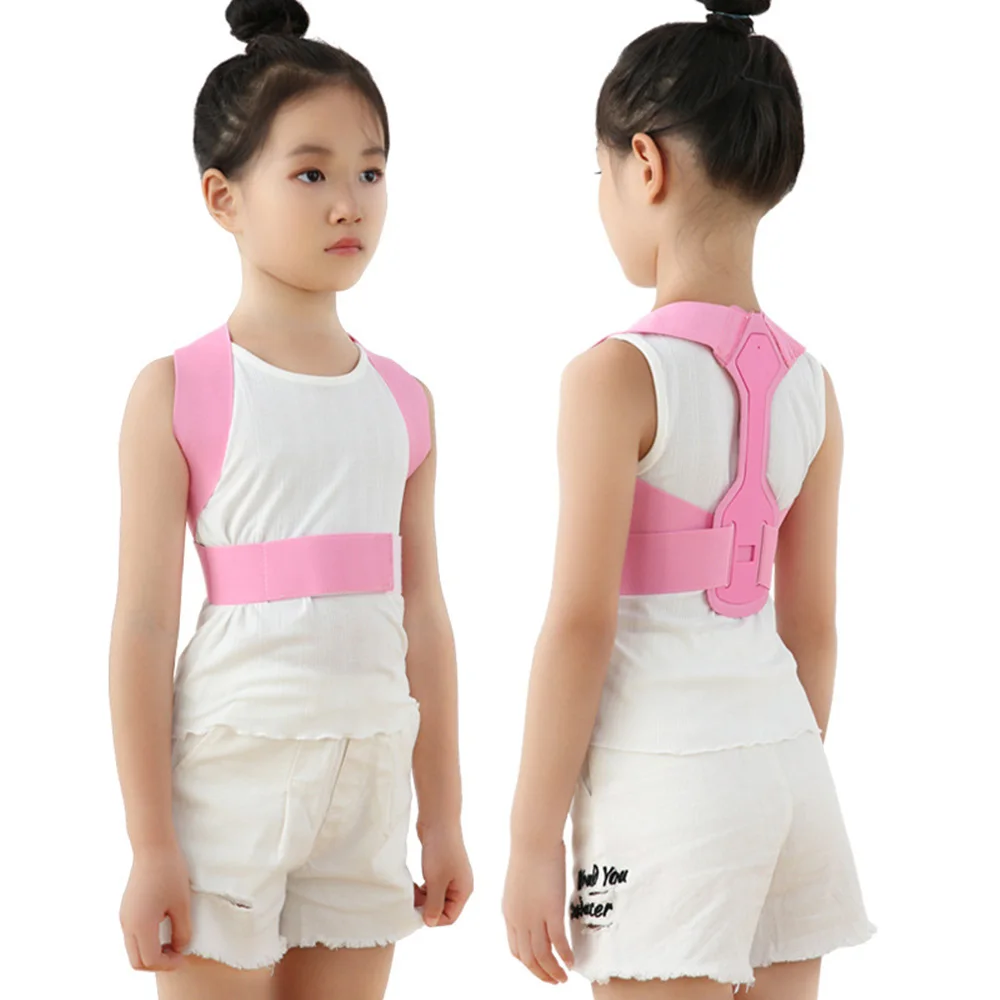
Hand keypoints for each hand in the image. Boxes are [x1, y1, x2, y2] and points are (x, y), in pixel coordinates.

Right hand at [119, 844, 191, 971]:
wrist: (153, 847)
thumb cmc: (170, 872)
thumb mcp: (182, 904)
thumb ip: (182, 931)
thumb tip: (180, 949)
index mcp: (141, 925)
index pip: (151, 960)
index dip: (169, 964)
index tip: (184, 956)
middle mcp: (128, 925)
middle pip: (137, 961)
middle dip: (158, 964)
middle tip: (177, 954)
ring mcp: (124, 917)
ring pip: (133, 950)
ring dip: (151, 953)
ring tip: (172, 943)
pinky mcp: (126, 910)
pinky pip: (132, 936)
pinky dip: (146, 942)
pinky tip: (163, 931)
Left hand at [413, 825, 472, 926]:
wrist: (438, 819)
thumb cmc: (440, 850)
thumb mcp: (436, 881)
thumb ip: (434, 904)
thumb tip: (430, 923)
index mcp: (464, 890)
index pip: (450, 917)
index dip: (433, 918)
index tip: (417, 911)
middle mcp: (459, 885)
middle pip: (442, 908)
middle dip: (425, 906)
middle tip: (411, 900)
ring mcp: (450, 876)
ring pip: (434, 897)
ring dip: (421, 898)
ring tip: (411, 890)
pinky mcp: (440, 868)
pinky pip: (430, 887)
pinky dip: (421, 888)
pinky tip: (412, 883)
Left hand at [502, 842, 573, 983]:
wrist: (532, 839)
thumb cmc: (529, 852)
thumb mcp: (520, 881)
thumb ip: (525, 898)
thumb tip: (535, 901)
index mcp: (509, 913)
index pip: (516, 949)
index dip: (529, 963)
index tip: (541, 967)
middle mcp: (518, 920)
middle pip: (528, 958)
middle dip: (541, 973)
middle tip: (555, 980)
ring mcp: (534, 917)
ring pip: (542, 957)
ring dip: (554, 972)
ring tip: (564, 978)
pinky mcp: (551, 911)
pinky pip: (558, 944)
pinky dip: (565, 957)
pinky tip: (572, 962)